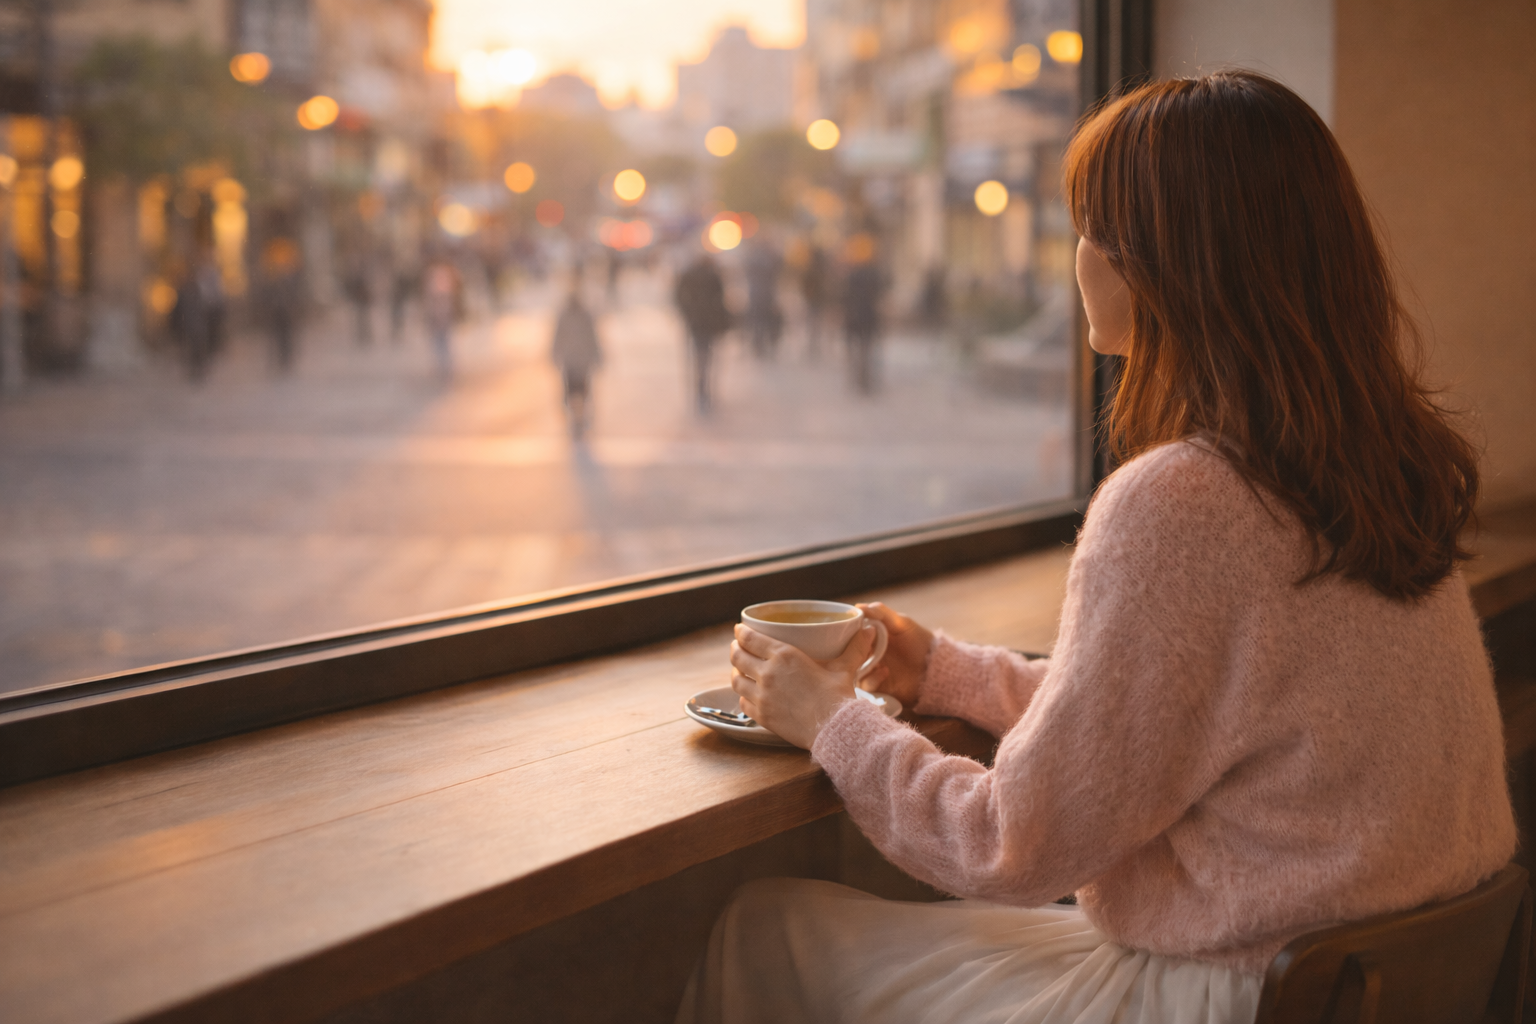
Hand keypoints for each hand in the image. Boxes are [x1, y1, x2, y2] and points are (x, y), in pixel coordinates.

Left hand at [729, 623, 876, 748]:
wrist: (835, 729)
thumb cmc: (839, 696)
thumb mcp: (845, 667)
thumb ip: (854, 647)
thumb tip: (870, 630)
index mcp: (784, 656)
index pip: (750, 638)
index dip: (741, 632)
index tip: (740, 629)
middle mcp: (767, 674)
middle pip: (738, 657)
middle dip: (735, 649)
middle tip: (738, 647)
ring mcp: (762, 697)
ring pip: (736, 680)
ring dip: (736, 672)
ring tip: (740, 669)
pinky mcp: (762, 717)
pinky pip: (743, 703)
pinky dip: (743, 696)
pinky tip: (748, 694)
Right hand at [853, 603, 931, 706]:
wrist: (936, 667)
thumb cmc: (920, 641)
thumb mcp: (902, 623)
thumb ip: (882, 614)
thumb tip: (858, 606)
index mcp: (870, 638)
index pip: (850, 635)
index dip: (845, 633)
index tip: (846, 630)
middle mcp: (867, 654)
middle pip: (847, 653)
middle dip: (849, 651)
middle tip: (857, 646)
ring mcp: (871, 671)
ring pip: (852, 670)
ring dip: (859, 665)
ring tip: (872, 660)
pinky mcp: (877, 687)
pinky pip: (865, 685)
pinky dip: (872, 678)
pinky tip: (885, 672)